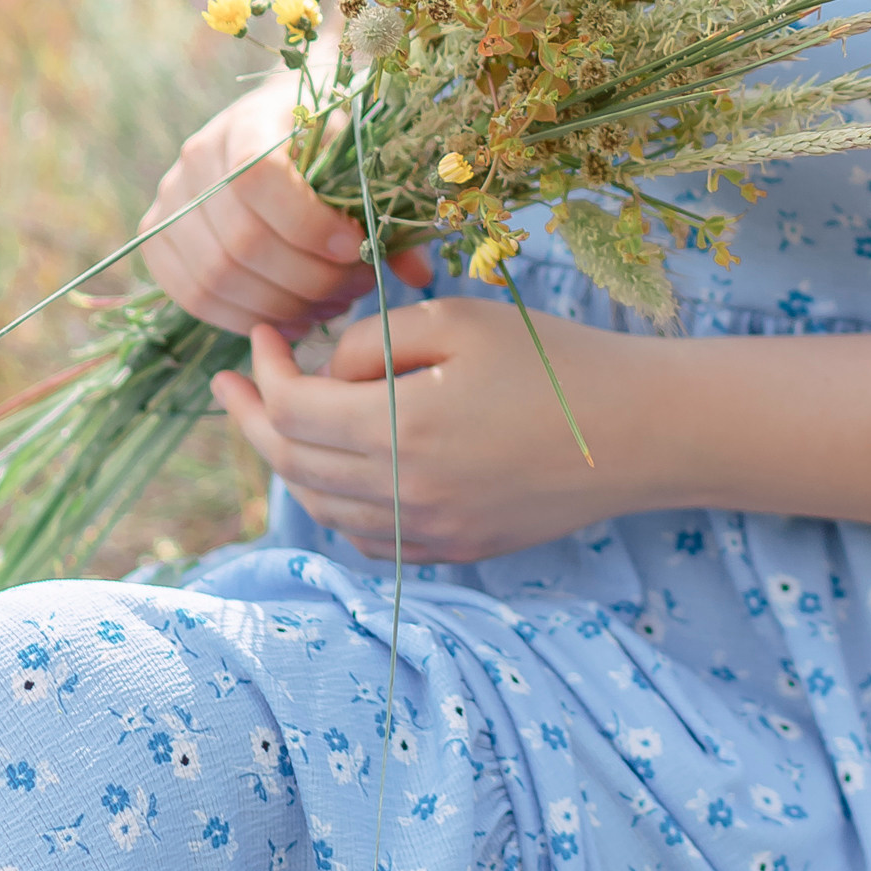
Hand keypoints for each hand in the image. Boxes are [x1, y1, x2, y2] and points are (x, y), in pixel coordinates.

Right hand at [142, 76, 430, 336]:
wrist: (280, 117)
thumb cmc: (329, 136)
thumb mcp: (360, 153)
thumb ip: (386, 210)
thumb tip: (419, 277)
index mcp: (249, 120)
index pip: (257, 179)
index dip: (306, 224)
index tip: (353, 247)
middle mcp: (198, 157)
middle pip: (240, 241)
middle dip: (305, 281)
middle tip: (353, 291)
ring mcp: (170, 199)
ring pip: (215, 277)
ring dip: (280, 307)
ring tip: (329, 306)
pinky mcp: (158, 237)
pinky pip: (192, 296)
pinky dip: (244, 318)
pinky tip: (291, 318)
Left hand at [213, 295, 645, 561]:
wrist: (641, 432)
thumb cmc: (554, 361)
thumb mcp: (459, 321)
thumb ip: (375, 342)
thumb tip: (327, 372)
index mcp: (402, 433)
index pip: (294, 411)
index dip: (263, 372)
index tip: (260, 336)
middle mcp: (405, 497)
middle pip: (294, 466)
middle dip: (253, 421)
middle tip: (229, 385)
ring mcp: (430, 533)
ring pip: (323, 507)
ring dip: (288, 463)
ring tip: (273, 422)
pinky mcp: (455, 549)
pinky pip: (367, 536)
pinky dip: (334, 502)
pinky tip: (335, 470)